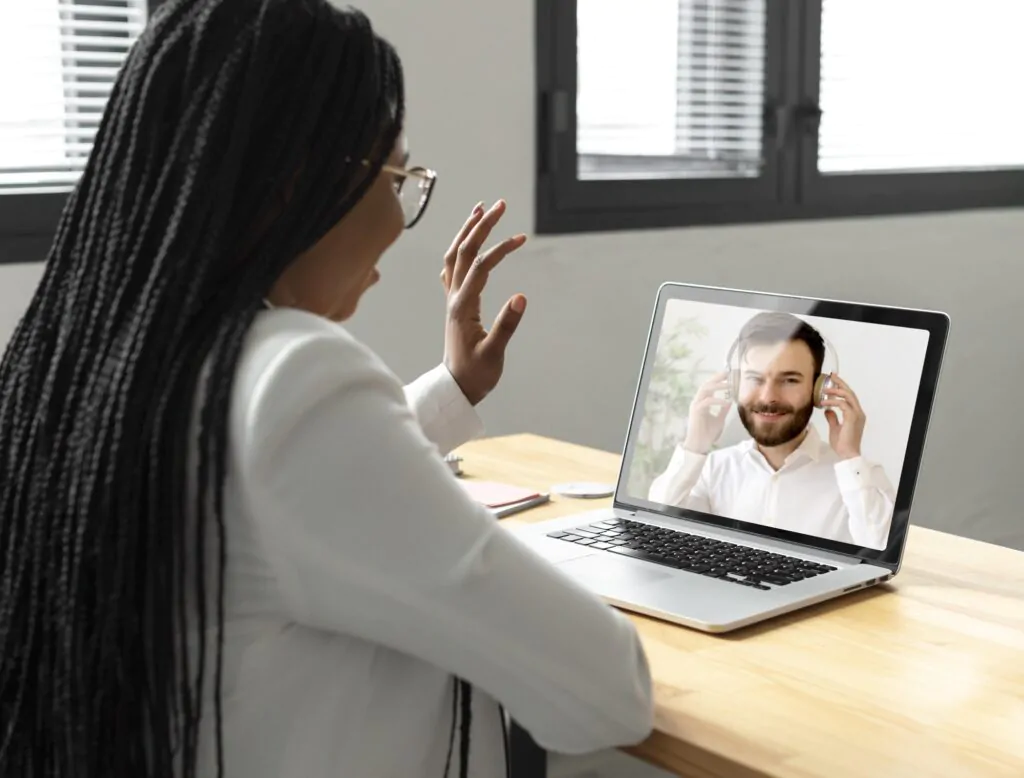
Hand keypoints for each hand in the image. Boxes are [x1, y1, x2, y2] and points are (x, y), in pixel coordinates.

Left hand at [441, 200, 527, 405]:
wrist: (456, 387)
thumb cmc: (476, 374)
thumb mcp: (494, 353)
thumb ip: (507, 326)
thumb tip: (522, 297)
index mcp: (463, 307)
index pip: (480, 267)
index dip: (499, 249)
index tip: (521, 238)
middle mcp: (454, 298)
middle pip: (463, 251)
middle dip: (481, 226)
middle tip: (499, 204)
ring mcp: (451, 300)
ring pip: (454, 256)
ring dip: (466, 231)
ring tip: (480, 210)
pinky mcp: (454, 304)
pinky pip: (452, 269)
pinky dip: (459, 250)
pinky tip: (465, 243)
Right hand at [682, 371, 731, 453]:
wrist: (699, 445)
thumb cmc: (707, 434)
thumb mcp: (719, 420)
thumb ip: (723, 410)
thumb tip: (730, 401)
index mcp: (702, 403)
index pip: (709, 388)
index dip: (717, 380)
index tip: (728, 375)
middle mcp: (698, 402)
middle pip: (706, 385)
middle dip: (716, 378)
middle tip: (727, 373)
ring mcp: (696, 406)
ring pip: (705, 390)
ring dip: (717, 386)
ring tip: (728, 385)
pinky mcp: (696, 411)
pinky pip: (707, 401)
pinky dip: (717, 400)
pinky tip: (726, 402)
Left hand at [821, 374, 864, 459]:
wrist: (847, 454)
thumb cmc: (842, 444)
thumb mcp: (835, 428)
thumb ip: (833, 418)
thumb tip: (828, 410)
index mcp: (856, 414)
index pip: (850, 397)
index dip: (842, 387)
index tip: (834, 380)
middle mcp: (858, 412)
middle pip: (850, 393)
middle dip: (840, 383)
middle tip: (831, 376)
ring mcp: (857, 415)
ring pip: (848, 396)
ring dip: (836, 391)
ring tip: (824, 390)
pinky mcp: (852, 418)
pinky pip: (842, 404)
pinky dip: (832, 402)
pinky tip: (824, 403)